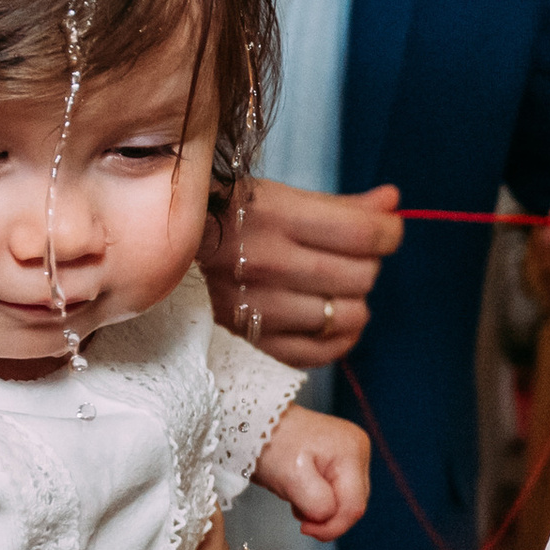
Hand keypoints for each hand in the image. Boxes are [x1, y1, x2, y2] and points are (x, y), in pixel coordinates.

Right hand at [201, 179, 400, 369]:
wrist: (157, 256)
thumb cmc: (227, 221)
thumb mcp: (277, 197)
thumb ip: (341, 206)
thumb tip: (393, 201)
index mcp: (271, 216)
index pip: (361, 233)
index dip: (389, 232)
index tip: (389, 230)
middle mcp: (265, 264)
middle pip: (360, 275)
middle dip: (368, 264)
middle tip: (351, 258)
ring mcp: (257, 310)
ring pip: (348, 316)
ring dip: (353, 302)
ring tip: (335, 289)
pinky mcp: (252, 344)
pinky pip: (324, 351)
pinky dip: (339, 337)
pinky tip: (329, 319)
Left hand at [252, 407, 369, 542]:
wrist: (257, 424)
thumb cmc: (271, 444)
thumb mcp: (291, 477)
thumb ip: (316, 503)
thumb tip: (327, 517)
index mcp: (352, 452)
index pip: (354, 507)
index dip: (331, 526)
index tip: (303, 528)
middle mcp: (359, 450)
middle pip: (352, 504)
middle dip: (325, 516)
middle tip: (296, 508)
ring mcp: (352, 453)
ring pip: (345, 500)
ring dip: (321, 507)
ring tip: (296, 494)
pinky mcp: (342, 458)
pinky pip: (337, 491)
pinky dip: (319, 498)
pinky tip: (302, 489)